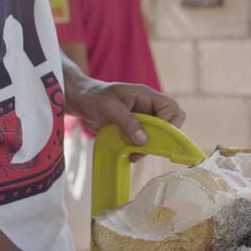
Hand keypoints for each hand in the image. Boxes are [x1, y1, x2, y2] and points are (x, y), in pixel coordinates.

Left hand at [65, 80, 185, 145]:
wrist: (78, 100)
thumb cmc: (92, 97)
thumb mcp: (108, 107)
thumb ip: (127, 121)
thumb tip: (143, 140)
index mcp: (146, 95)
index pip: (171, 107)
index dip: (167, 121)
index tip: (152, 133)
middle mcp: (149, 107)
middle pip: (172, 120)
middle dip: (163, 136)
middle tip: (147, 145)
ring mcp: (143, 118)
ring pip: (160, 133)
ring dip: (151, 146)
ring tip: (135, 153)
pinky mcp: (136, 129)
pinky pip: (147, 140)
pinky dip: (142, 149)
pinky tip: (131, 154)